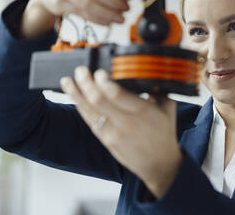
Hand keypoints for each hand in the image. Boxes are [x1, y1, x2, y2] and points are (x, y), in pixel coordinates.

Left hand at [60, 66, 182, 197]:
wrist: (159, 164)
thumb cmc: (163, 133)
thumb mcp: (167, 107)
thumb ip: (157, 88)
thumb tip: (146, 69)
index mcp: (144, 112)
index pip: (118, 95)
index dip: (104, 82)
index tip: (99, 72)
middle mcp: (127, 123)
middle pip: (99, 101)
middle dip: (86, 83)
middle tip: (81, 70)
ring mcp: (114, 133)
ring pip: (90, 111)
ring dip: (76, 94)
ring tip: (67, 80)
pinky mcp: (106, 140)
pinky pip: (90, 120)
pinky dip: (80, 106)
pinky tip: (74, 96)